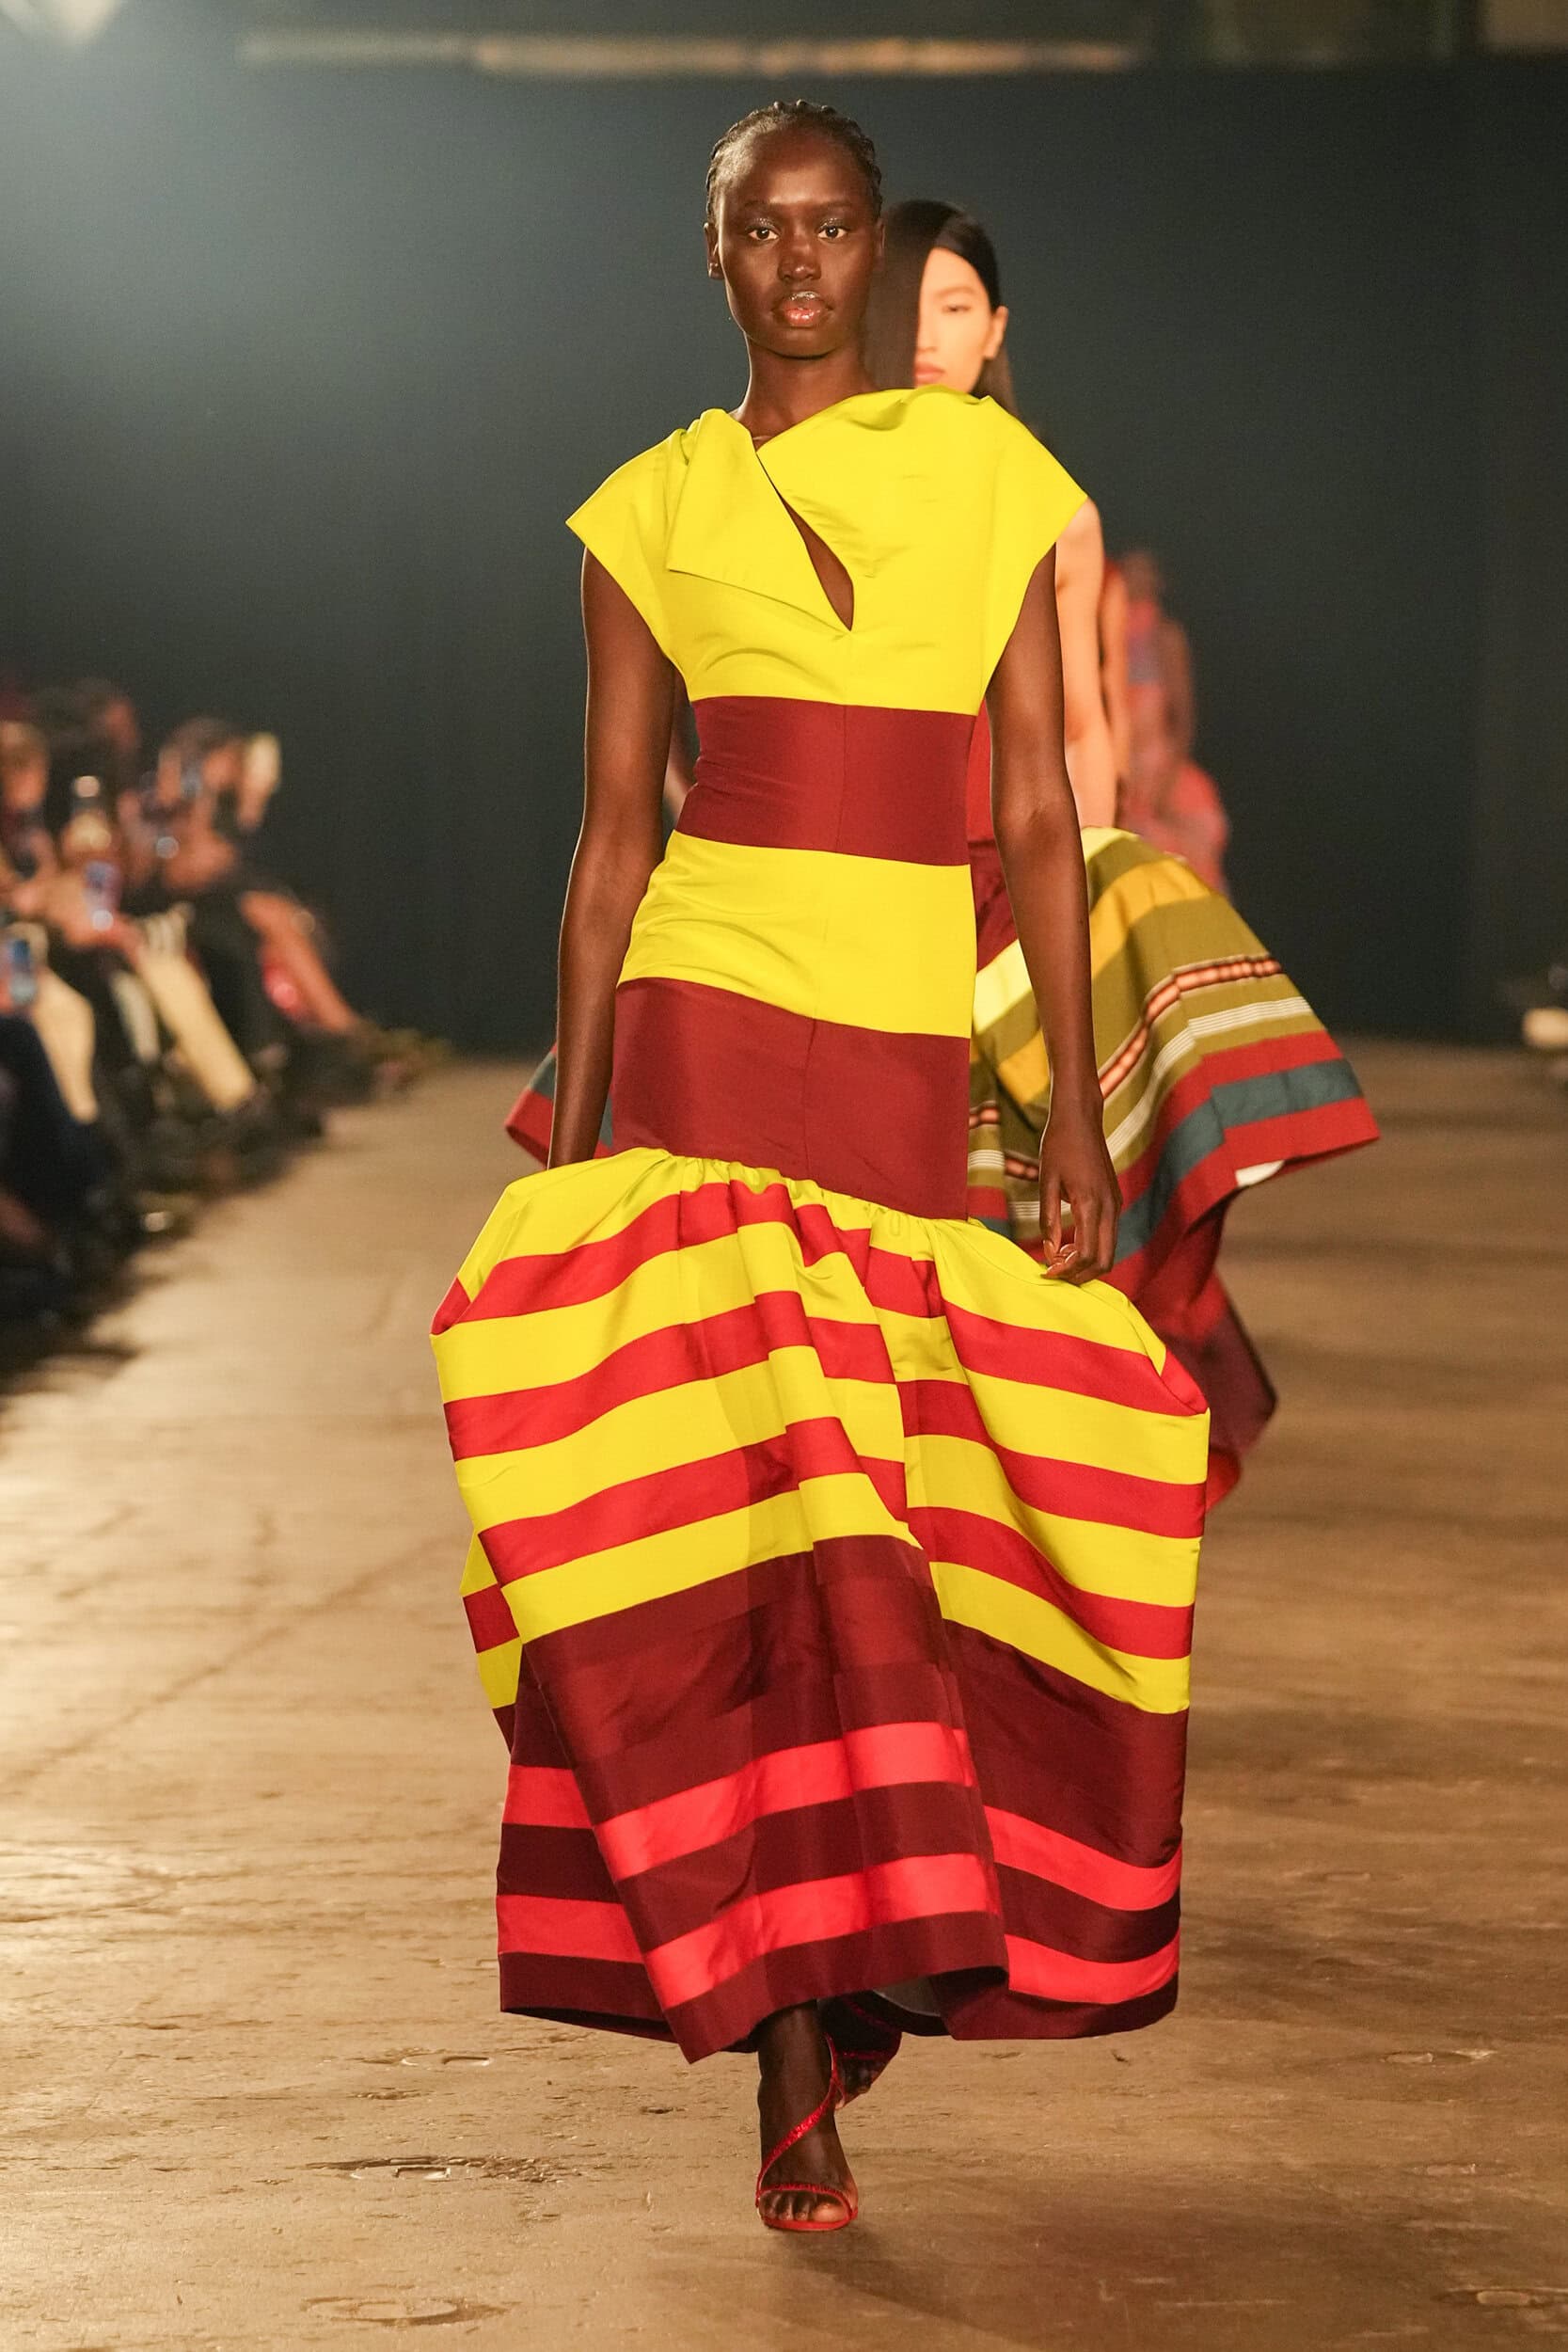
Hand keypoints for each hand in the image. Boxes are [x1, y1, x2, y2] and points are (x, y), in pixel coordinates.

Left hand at [1038, 1100, 1119, 1282]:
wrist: (1080, 1118)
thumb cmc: (1059, 1145)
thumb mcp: (1046, 1182)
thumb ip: (1049, 1220)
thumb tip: (1050, 1253)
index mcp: (1090, 1203)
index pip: (1087, 1254)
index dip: (1067, 1271)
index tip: (1047, 1272)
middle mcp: (1109, 1207)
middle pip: (1105, 1260)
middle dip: (1081, 1275)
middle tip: (1055, 1273)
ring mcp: (1115, 1204)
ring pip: (1109, 1251)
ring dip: (1086, 1262)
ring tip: (1059, 1257)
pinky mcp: (1115, 1200)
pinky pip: (1108, 1236)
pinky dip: (1092, 1248)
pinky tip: (1070, 1243)